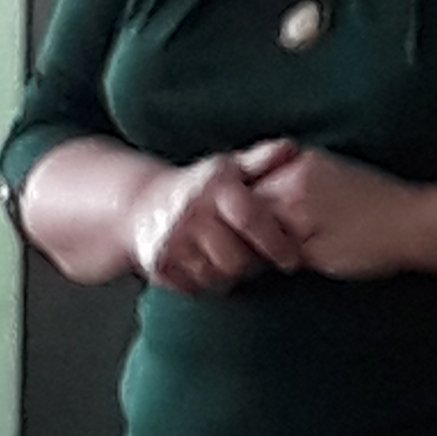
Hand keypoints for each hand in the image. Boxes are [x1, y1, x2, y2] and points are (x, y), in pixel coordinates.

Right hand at [126, 144, 308, 292]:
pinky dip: (205, 282)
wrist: (143, 203)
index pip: (251, 220)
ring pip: (217, 277)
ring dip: (229, 275)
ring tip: (231, 259)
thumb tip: (291, 148)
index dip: (277, 243)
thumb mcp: (229, 167)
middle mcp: (190, 214)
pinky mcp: (158, 264)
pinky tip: (207, 265)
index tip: (293, 260)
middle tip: (258, 259)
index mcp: (213, 189)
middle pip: (237, 260)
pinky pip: (195, 287)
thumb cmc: (200, 186)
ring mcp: (171, 241)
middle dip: (253, 264)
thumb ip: (262, 160)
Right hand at [247, 144, 436, 281]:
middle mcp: (299, 169)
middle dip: (246, 219)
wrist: (419, 223)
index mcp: (292, 193)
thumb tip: (252, 251)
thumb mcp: (317, 256)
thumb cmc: (373, 245)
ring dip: (263, 206)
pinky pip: (288, 175)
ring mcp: (314, 162)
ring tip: (271, 232)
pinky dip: (283, 197)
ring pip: (268, 182)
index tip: (239, 254)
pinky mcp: (328, 163)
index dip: (237, 235)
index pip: (241, 211)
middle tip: (249, 245)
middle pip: (250, 192)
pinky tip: (292, 218)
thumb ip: (279, 247)